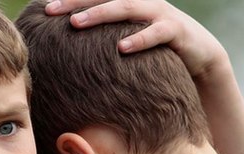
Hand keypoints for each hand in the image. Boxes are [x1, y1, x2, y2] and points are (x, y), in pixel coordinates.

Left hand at [45, 0, 227, 79]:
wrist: (200, 57)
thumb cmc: (156, 53)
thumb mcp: (128, 44)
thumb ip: (106, 44)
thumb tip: (75, 56)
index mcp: (127, 5)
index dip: (70, 0)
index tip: (44, 8)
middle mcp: (141, 3)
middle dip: (76, 2)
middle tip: (50, 11)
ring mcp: (158, 14)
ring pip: (126, 8)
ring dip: (100, 14)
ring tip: (77, 23)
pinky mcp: (176, 30)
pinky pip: (156, 33)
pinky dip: (139, 39)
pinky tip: (121, 48)